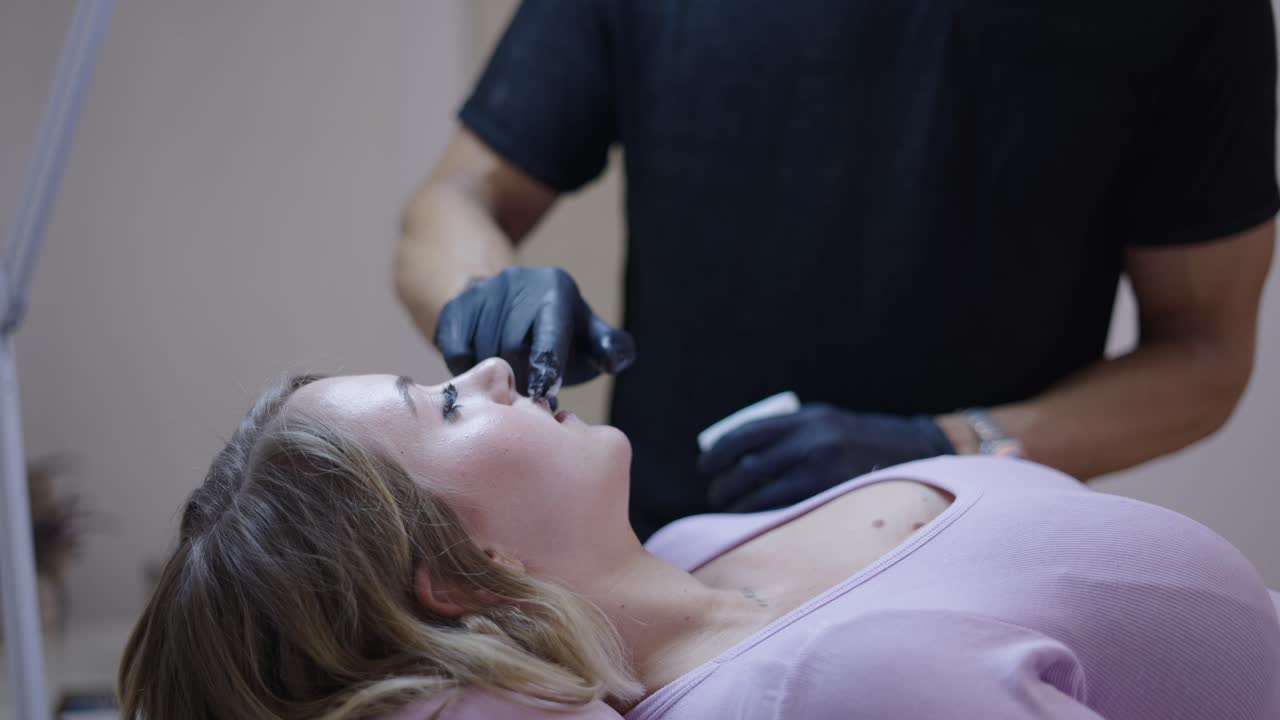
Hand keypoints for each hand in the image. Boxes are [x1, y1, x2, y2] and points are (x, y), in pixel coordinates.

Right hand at [433, 266, 635, 398]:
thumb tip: (612, 358)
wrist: (511, 308)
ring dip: (495, 377)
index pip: (549, 334)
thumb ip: (610, 349)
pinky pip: (456, 352)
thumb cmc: (561, 336)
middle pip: (511, 347)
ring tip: (508, 382)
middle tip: (528, 394)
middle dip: (522, 377)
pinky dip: (468, 370)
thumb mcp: (590, 338)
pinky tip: (483, 370)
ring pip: (482, 352)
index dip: (546, 368)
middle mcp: (517, 282)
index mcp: (556, 290)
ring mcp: (483, 292)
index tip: (545, 393)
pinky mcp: (454, 307)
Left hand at [699, 404, 954, 512]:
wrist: (918, 452)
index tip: (706, 466)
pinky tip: (754, 524)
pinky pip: (788, 514)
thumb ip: (789, 433)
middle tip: (715, 495)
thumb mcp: (825, 422)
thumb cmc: (860, 439)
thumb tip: (740, 454)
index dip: (717, 453)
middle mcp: (814, 443)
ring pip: (763, 496)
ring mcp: (826, 473)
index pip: (745, 434)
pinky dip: (764, 520)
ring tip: (729, 511)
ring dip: (738, 507)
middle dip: (723, 485)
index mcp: (806, 420)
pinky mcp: (836, 499)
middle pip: (749, 468)